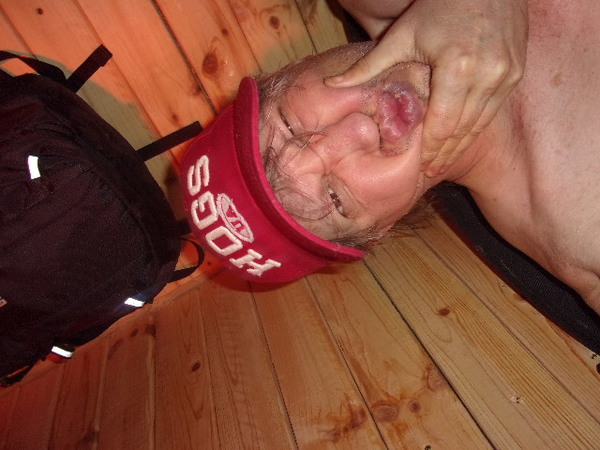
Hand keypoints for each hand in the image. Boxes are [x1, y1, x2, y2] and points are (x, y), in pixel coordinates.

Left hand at [326, 0, 527, 175]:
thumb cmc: (440, 6)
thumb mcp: (402, 34)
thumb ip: (369, 65)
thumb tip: (330, 84)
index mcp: (457, 68)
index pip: (442, 123)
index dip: (431, 149)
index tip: (421, 169)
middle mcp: (488, 75)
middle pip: (462, 129)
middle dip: (445, 154)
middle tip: (431, 173)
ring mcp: (507, 75)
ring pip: (481, 124)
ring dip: (461, 146)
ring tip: (443, 164)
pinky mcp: (516, 73)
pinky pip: (494, 110)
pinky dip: (476, 127)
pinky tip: (462, 139)